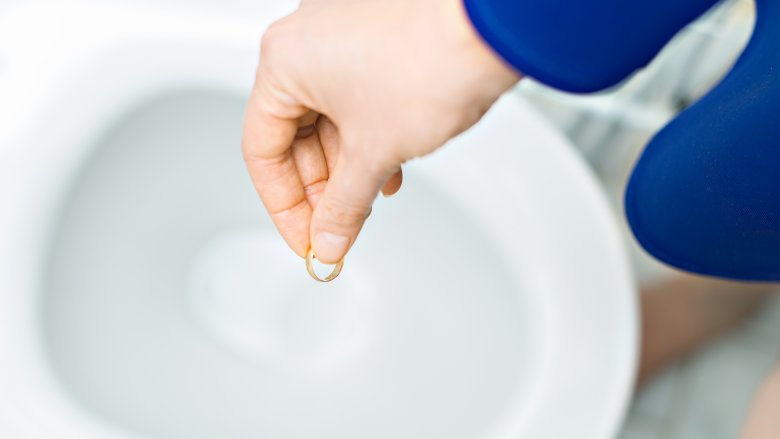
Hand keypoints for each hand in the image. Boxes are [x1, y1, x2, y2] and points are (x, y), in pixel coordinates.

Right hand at [242, 0, 518, 262]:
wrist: (494, 23)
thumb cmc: (433, 59)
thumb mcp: (374, 150)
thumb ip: (343, 204)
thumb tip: (328, 237)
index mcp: (284, 61)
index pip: (262, 151)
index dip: (283, 207)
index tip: (304, 237)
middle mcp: (307, 41)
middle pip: (296, 136)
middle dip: (321, 190)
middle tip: (337, 230)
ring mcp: (344, 34)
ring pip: (330, 120)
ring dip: (348, 168)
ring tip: (367, 203)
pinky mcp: (378, 39)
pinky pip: (358, 99)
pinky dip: (369, 138)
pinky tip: (389, 167)